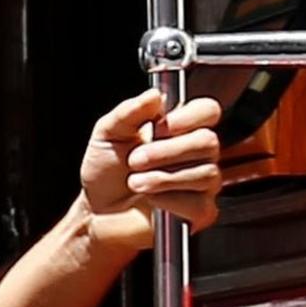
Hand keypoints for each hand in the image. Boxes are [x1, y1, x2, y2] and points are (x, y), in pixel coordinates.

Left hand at [80, 89, 225, 244]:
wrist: (97, 212)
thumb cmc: (105, 173)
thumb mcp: (108, 134)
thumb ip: (129, 112)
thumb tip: (154, 95)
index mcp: (179, 128)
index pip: (208, 111)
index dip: (191, 116)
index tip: (163, 125)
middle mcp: (196, 153)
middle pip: (208, 142)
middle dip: (166, 152)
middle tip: (135, 160)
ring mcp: (202, 183)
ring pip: (205, 173)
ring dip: (162, 178)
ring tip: (135, 182)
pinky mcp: (200, 211)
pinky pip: (198, 203)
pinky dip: (168, 201)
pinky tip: (152, 201)